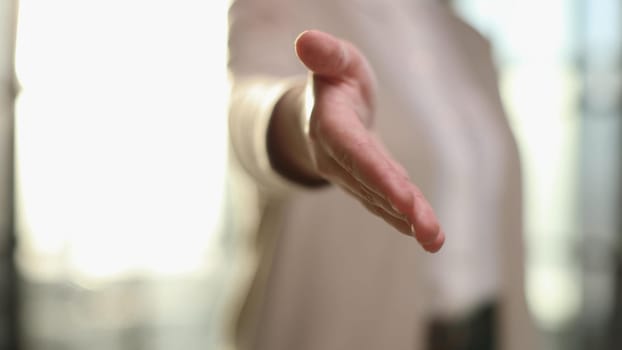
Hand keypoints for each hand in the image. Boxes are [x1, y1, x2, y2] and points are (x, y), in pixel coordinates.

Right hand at [279, 30, 444, 251]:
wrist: (318, 111)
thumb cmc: (333, 79)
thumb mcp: (333, 60)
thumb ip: (325, 54)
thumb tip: (305, 40)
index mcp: (330, 124)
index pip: (355, 152)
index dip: (378, 175)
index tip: (405, 199)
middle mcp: (336, 156)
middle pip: (370, 184)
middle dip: (400, 207)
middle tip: (430, 233)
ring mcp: (348, 174)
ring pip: (379, 198)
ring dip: (407, 220)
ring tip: (435, 240)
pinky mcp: (363, 182)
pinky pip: (382, 201)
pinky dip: (404, 218)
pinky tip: (426, 234)